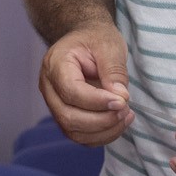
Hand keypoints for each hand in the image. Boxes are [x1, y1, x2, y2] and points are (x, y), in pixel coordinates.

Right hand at [38, 23, 134, 145]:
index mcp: (55, 64)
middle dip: (101, 120)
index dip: (96, 101)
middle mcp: (49, 87)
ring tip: (126, 116)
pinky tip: (119, 122)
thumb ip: (114, 70)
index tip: (122, 101)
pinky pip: (80, 136)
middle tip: (126, 109)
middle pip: (68, 116)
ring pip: (73, 131)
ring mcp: (54, 104)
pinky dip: (101, 135)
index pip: (71, 91)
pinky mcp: (65, 115)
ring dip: (103, 131)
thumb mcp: (109, 45)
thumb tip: (120, 97)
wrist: (86, 40)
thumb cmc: (95, 39)